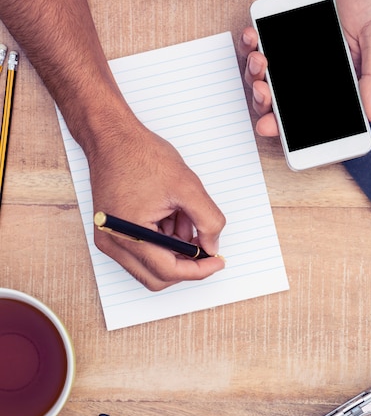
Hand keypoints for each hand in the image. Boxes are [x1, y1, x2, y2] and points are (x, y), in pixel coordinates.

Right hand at [88, 108, 225, 290]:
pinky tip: (168, 217)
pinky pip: (140, 253)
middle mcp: (113, 243)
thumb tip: (212, 246)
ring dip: (173, 251)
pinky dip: (161, 243)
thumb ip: (208, 221)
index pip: (168, 271)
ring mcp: (109, 239)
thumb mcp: (188, 186)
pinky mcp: (110, 232)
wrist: (112, 138)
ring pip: (150, 267)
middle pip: (158, 277)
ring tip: (181, 218)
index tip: (217, 261)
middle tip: (205, 245)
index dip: (199, 269)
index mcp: (129, 234)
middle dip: (186, 263)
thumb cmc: (141, 155)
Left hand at [239, 0, 370, 134]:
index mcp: (333, 82)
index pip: (306, 114)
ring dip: (253, 74)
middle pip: (277, 101)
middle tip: (264, 92)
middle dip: (264, 103)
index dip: (286, 127)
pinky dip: (248, 45)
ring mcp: (292, 54)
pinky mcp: (279, 31)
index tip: (270, 127)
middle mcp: (308, 73)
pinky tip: (252, 38)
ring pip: (261, 77)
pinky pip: (256, 45)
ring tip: (260, 60)